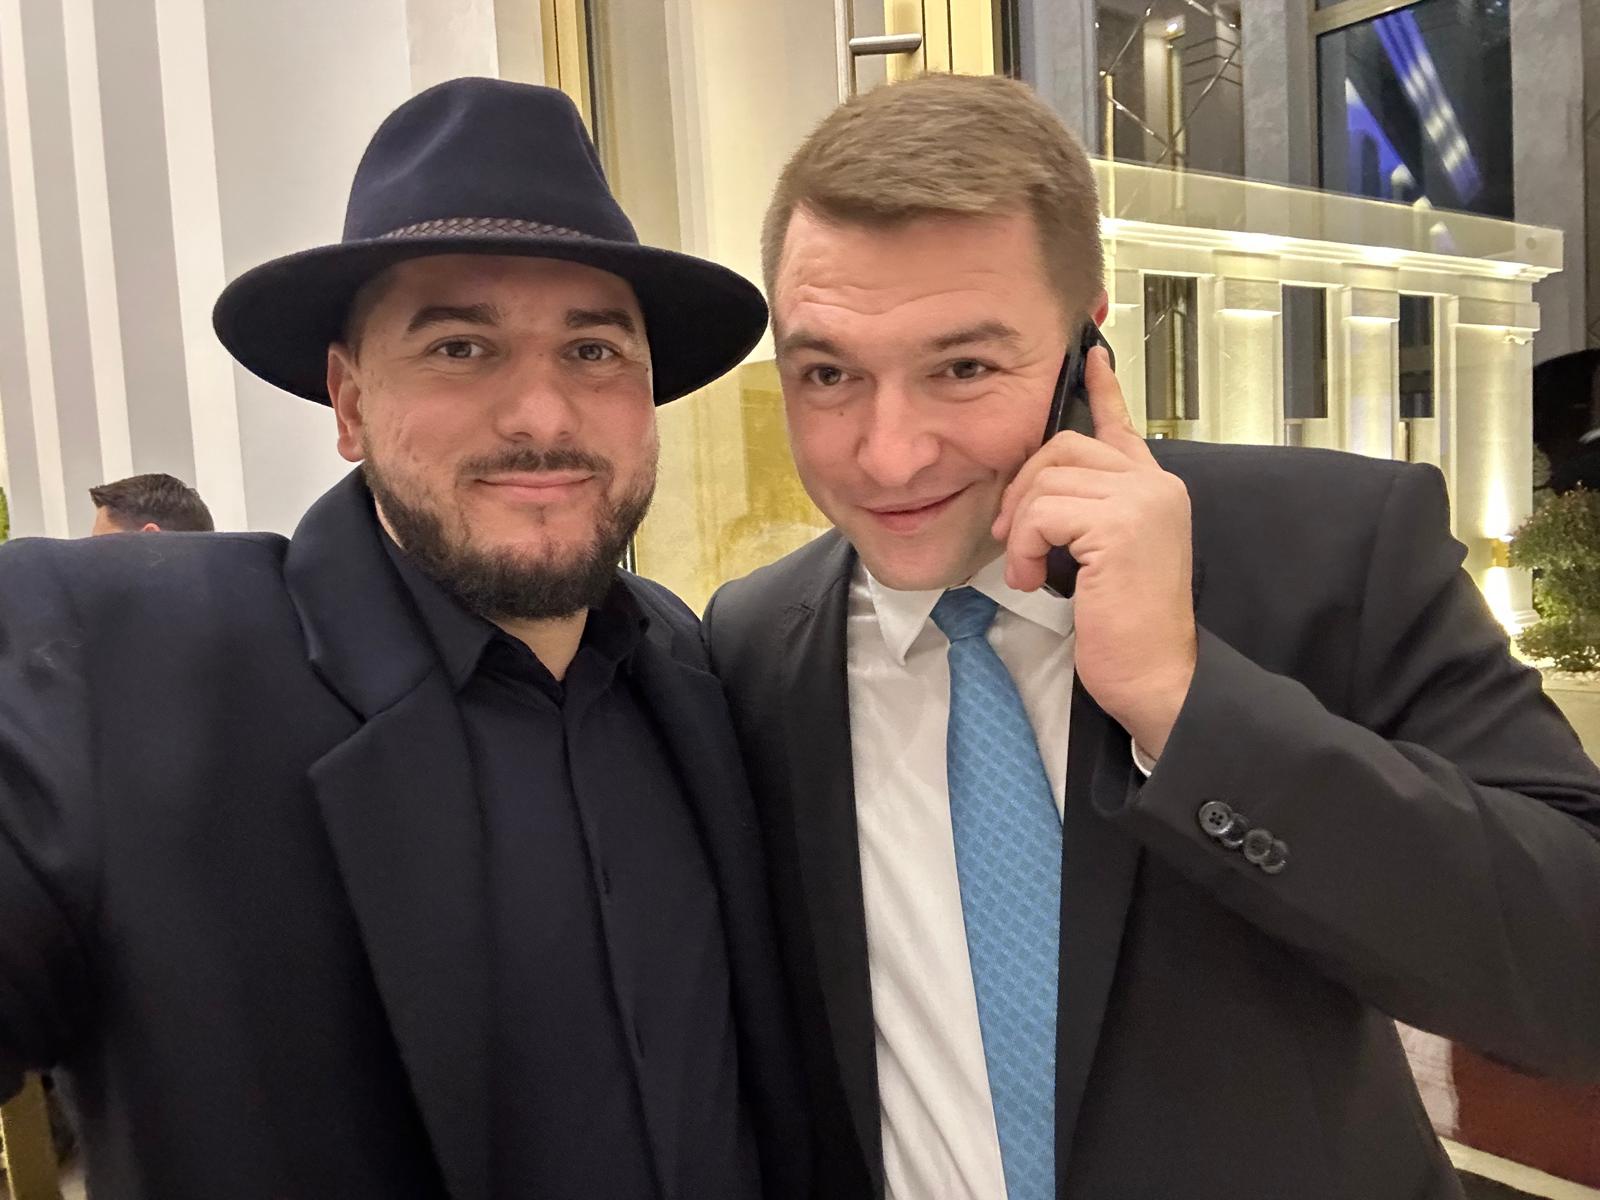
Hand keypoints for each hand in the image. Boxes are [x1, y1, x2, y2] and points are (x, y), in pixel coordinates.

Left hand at [991, 347, 1196, 756]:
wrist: (1156, 675)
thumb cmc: (1125, 628)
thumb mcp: (1102, 558)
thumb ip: (1086, 515)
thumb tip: (1036, 491)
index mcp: (1154, 489)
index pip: (1121, 426)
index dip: (1102, 390)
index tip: (1088, 357)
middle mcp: (1155, 485)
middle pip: (1064, 446)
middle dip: (1023, 486)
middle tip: (1007, 534)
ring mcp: (1142, 500)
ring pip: (1048, 479)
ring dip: (1019, 527)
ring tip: (1023, 568)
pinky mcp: (1121, 524)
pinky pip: (1044, 511)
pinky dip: (1023, 544)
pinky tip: (1030, 577)